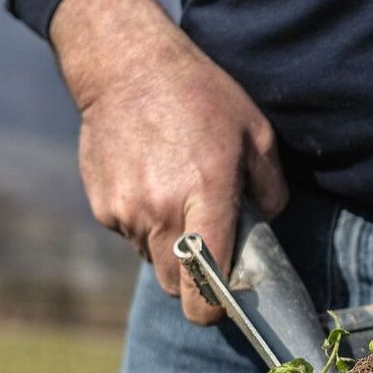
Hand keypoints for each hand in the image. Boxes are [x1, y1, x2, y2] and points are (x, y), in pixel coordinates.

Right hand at [51, 0, 287, 323]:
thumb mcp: (256, 134)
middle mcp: (161, 211)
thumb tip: (266, 224)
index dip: (215, 307)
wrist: (126, 64)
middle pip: (177, 285)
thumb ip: (270, 189)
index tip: (225, 305)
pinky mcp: (102, 205)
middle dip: (195, 282)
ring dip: (170, 248)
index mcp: (205, 197)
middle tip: (211, 252)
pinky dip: (144, 224)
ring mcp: (126, 211)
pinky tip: (153, 183)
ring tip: (180, 201)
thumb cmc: (200, 96)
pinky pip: (130, 234)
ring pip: (153, 260)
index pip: (206, 281)